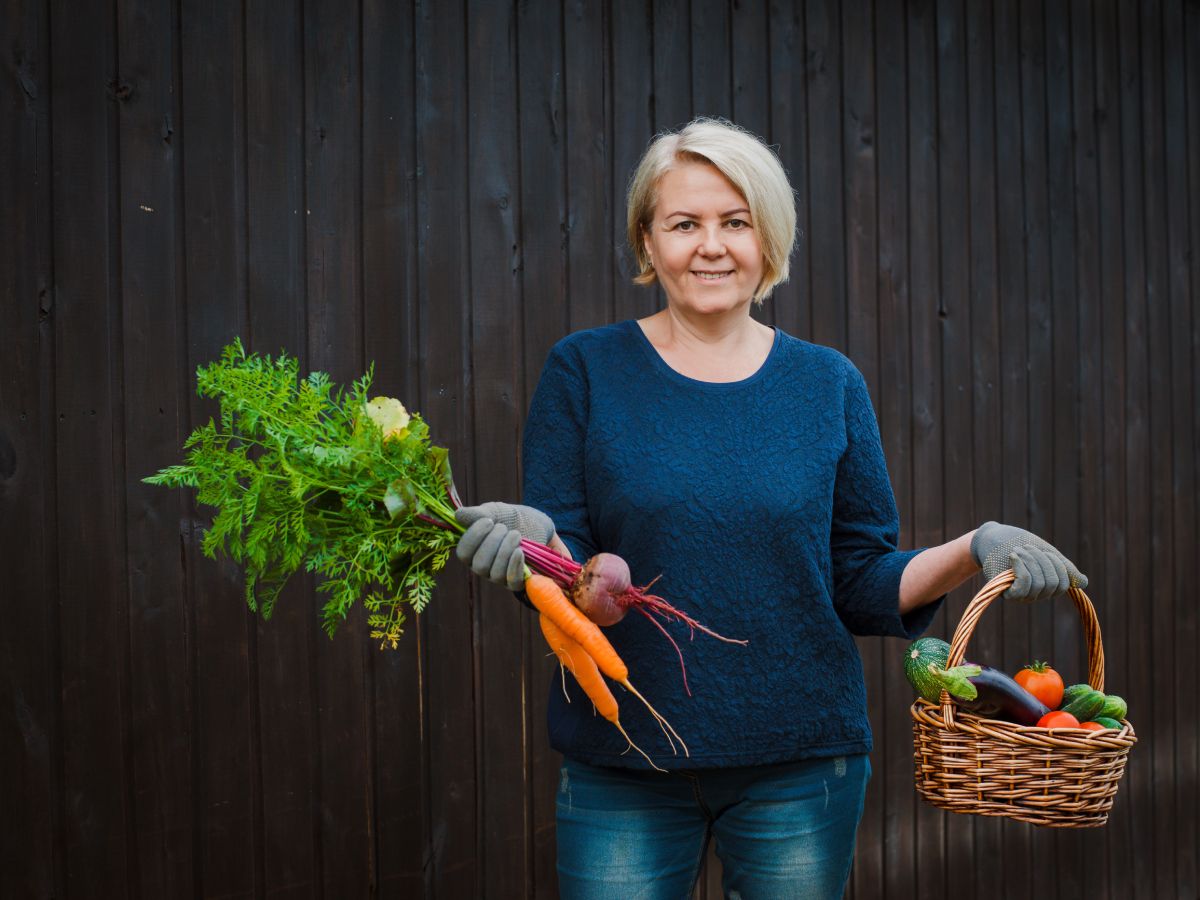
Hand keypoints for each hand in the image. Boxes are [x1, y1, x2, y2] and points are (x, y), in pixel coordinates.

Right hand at [455, 502, 554, 590]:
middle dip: (493, 542)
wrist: (533, 523)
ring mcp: (499, 576)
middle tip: (504, 527)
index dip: (474, 537)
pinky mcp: (517, 581)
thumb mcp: (492, 512)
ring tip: (515, 534)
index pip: (463, 553)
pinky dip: (515, 566)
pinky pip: (512, 582)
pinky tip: (520, 551)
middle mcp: (482, 568)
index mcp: (472, 552)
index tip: (488, 520)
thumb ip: (476, 514)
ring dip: (506, 550)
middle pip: (480, 565)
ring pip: (496, 573)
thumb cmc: (508, 518)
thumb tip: (457, 515)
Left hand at [970, 522, 1086, 601]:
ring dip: (1030, 561)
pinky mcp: (1007, 593)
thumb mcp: (1046, 553)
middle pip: (1053, 584)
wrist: (992, 540)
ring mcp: (1022, 596)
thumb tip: (1084, 583)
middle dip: (1042, 560)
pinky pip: (1023, 586)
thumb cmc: (1020, 545)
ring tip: (1018, 551)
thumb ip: (1064, 567)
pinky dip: (1020, 568)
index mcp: (1048, 585)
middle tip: (1026, 548)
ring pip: (1039, 584)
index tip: (1043, 550)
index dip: (1057, 565)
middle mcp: (1036, 595)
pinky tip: (1013, 556)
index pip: (1064, 584)